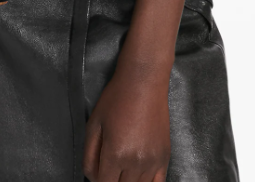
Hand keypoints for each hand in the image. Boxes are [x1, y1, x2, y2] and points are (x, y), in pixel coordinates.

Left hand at [83, 67, 170, 181]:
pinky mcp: (165, 158)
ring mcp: (153, 162)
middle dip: (111, 179)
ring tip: (121, 166)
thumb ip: (89, 155)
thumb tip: (92, 177)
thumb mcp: (94, 123)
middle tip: (108, 165)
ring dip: (126, 181)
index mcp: (115, 153)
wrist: (143, 82)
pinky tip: (138, 176)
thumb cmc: (116, 98)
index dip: (97, 179)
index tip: (97, 169)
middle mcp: (136, 162)